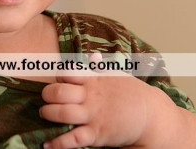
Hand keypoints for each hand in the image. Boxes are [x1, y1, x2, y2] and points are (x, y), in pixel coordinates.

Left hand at [40, 56, 180, 147]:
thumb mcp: (116, 76)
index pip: (67, 72)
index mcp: (94, 80)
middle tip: (46, 98)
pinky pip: (72, 139)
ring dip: (48, 114)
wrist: (150, 115)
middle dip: (47, 95)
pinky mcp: (96, 134)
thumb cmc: (131, 93)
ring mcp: (93, 115)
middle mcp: (91, 97)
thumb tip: (93, 56)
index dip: (58, 76)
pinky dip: (57, 143)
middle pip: (58, 93)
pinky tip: (47, 144)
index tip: (58, 81)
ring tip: (45, 114)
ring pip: (61, 114)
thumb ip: (100, 68)